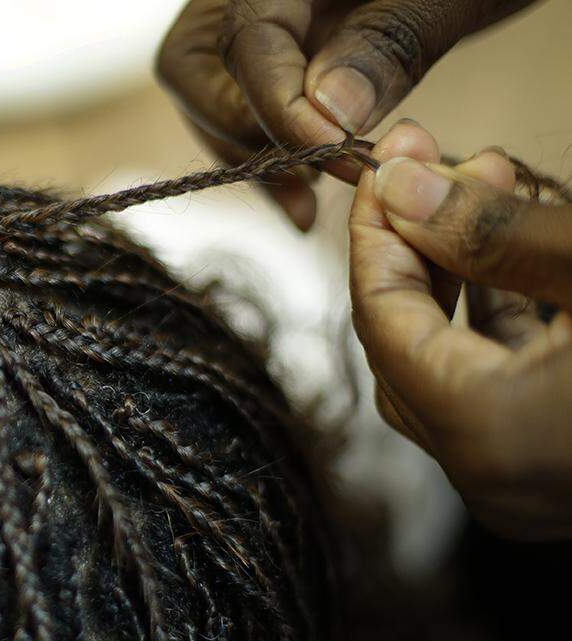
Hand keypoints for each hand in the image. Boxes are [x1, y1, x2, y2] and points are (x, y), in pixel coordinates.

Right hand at [156, 0, 536, 228]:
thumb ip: (387, 43)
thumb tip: (327, 111)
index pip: (247, 41)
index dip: (282, 108)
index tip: (339, 154)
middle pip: (196, 70)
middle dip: (244, 135)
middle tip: (315, 178)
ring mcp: (265, 16)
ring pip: (210, 91)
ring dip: (252, 153)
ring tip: (309, 203)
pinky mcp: (285, 42)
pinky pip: (239, 99)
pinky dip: (267, 148)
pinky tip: (306, 194)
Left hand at [350, 119, 571, 539]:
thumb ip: (491, 231)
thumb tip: (399, 186)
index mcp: (487, 434)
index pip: (382, 320)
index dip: (375, 235)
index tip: (383, 165)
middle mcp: (493, 480)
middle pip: (405, 346)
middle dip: (417, 249)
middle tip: (431, 166)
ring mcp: (529, 488)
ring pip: (452, 366)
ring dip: (461, 276)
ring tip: (485, 183)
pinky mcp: (562, 473)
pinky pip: (501, 391)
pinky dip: (501, 320)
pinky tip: (521, 250)